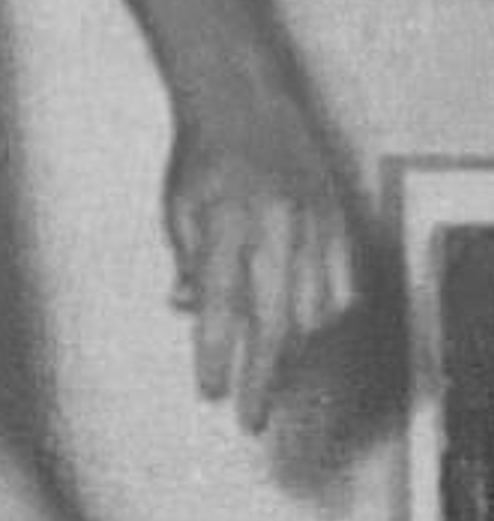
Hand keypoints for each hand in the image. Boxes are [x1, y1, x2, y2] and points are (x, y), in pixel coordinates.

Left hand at [163, 77, 358, 431]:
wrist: (245, 100)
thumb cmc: (202, 157)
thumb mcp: (176, 206)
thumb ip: (187, 262)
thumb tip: (188, 314)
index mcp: (226, 221)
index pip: (220, 304)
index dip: (216, 354)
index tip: (209, 393)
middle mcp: (274, 226)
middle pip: (274, 323)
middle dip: (262, 379)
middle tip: (251, 420)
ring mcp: (313, 224)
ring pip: (313, 313)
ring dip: (290, 349)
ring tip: (267, 367)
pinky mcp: (338, 220)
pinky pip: (342, 289)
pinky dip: (325, 315)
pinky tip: (304, 326)